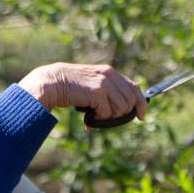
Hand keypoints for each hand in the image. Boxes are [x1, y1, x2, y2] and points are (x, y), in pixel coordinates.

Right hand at [17, 63, 146, 122]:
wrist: (51, 82)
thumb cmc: (70, 86)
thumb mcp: (92, 84)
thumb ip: (106, 92)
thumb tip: (121, 111)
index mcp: (110, 72)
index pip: (134, 87)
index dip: (141, 103)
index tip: (142, 116)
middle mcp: (109, 75)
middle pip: (130, 101)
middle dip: (121, 115)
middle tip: (106, 119)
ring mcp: (104, 83)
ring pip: (121, 109)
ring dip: (109, 118)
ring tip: (94, 117)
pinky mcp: (97, 92)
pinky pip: (107, 113)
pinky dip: (99, 120)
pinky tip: (88, 119)